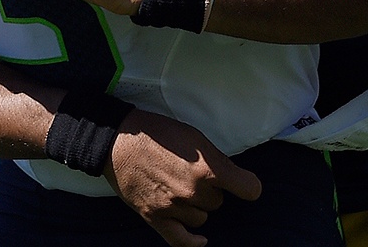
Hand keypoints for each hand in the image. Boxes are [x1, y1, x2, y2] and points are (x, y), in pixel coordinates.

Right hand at [106, 108, 260, 246]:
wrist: (119, 140)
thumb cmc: (157, 132)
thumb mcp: (193, 135)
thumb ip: (215, 159)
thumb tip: (231, 176)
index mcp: (206, 167)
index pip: (248, 188)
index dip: (248, 185)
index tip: (245, 184)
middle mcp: (192, 190)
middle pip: (218, 202)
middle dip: (211, 190)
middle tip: (193, 175)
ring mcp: (173, 207)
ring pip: (202, 219)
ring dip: (197, 208)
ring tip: (182, 190)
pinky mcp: (155, 218)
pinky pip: (181, 241)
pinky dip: (193, 242)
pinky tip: (201, 240)